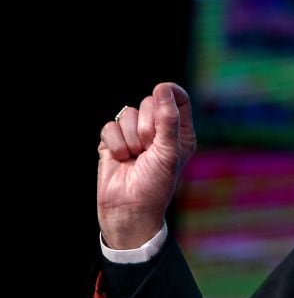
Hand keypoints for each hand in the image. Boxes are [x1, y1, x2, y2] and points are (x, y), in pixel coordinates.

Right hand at [97, 82, 195, 248]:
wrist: (129, 209)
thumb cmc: (155, 185)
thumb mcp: (168, 152)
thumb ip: (167, 120)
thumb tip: (163, 87)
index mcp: (179, 132)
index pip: (178, 99)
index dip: (170, 92)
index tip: (163, 90)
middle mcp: (158, 131)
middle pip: (149, 102)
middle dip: (147, 126)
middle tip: (149, 150)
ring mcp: (134, 135)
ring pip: (126, 113)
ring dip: (130, 138)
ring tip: (135, 157)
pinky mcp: (113, 141)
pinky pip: (109, 126)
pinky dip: (115, 143)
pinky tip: (120, 159)